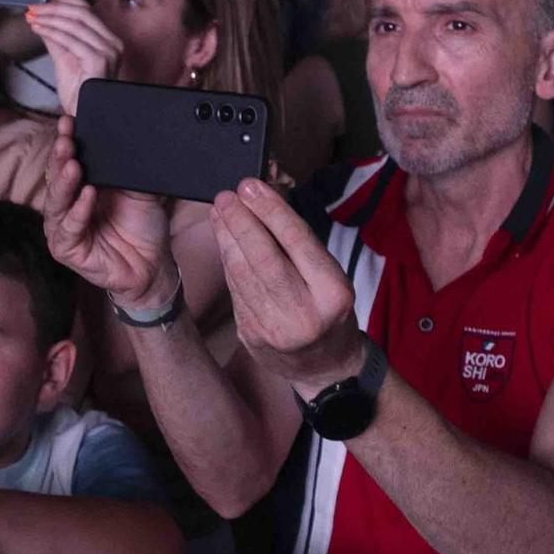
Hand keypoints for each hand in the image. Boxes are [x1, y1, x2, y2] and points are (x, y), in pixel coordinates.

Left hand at [25, 0, 121, 114]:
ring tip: (32, 17)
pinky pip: (71, 40)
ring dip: (49, 19)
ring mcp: (109, 52)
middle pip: (81, 14)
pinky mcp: (99, 60)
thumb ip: (56, 35)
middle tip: (33, 6)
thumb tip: (42, 16)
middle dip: (54, 7)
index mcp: (108, 40)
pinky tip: (38, 29)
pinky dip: (52, 32)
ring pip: (75, 25)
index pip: (86, 11)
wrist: (82, 114)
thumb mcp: (63, 56)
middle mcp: (113, 43)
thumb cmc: (77, 91)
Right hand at [41, 114, 172, 306]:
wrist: (155, 265)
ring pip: (56, 201)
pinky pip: (69, 228)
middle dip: (61, 155)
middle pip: (56, 175)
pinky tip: (87, 196)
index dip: (67, 138)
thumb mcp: (139, 188)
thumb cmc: (142, 226)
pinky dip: (78, 211)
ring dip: (64, 182)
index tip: (70, 119)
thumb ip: (128, 165)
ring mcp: (63, 226)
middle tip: (67, 138)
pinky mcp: (66, 249)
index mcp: (80, 184)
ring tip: (74, 165)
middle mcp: (67, 203)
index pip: (67, 157)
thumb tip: (129, 134)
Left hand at [209, 180, 367, 398]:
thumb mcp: (331, 278)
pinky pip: (235, 289)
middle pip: (264, 258)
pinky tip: (223, 238)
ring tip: (220, 210)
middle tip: (227, 196)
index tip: (251, 186)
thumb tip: (264, 202)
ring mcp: (274, 328)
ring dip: (227, 237)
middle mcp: (304, 314)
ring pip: (243, 273)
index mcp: (333, 294)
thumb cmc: (329, 311)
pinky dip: (227, 259)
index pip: (297, 243)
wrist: (325, 367)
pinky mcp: (251, 334)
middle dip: (241, 222)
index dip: (271, 211)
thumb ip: (300, 246)